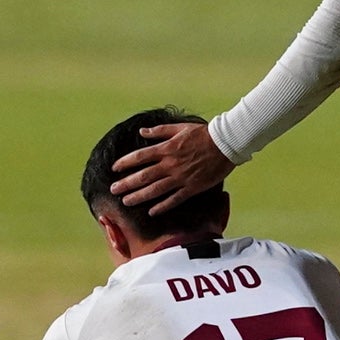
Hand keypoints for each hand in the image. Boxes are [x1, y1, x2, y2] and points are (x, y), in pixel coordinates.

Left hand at [111, 119, 231, 219]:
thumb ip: (160, 131)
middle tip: (113, 189)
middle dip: (126, 183)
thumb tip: (142, 131)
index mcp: (167, 148)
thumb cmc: (203, 133)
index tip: (114, 168)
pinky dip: (162, 206)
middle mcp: (171, 164)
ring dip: (139, 196)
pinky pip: (174, 199)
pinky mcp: (192, 187)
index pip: (140, 156)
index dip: (125, 163)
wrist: (226, 143)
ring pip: (155, 190)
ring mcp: (181, 177)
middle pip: (143, 176)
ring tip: (126, 201)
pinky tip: (152, 212)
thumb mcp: (180, 127)